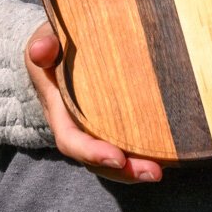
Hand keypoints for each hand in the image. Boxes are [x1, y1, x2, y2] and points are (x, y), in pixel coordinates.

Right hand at [25, 21, 164, 183]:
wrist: (61, 45)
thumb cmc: (54, 42)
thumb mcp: (44, 39)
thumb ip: (43, 44)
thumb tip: (41, 50)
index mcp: (58, 108)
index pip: (71, 139)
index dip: (92, 151)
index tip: (117, 158)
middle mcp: (76, 125)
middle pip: (96, 158)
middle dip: (123, 170)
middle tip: (153, 172)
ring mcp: (94, 126)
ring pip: (113, 157)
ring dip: (135, 168)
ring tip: (160, 171)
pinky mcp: (113, 121)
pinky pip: (127, 143)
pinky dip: (144, 153)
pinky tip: (169, 154)